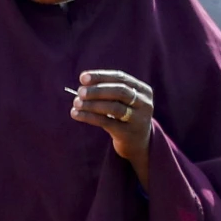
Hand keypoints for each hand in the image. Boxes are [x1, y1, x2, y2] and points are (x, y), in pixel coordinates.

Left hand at [71, 69, 154, 183]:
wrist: (138, 144)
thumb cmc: (125, 117)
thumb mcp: (123, 102)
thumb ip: (108, 92)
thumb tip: (83, 85)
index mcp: (143, 90)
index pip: (120, 78)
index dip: (101, 76)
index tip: (82, 77)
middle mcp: (144, 103)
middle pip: (119, 91)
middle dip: (97, 90)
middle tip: (80, 92)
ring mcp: (138, 119)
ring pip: (114, 107)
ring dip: (92, 104)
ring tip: (76, 103)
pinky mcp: (128, 134)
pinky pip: (106, 122)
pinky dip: (89, 117)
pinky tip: (76, 114)